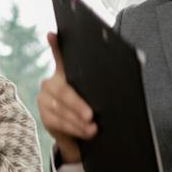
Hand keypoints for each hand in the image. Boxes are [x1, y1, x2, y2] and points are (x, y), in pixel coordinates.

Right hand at [36, 33, 96, 164]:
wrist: (79, 136)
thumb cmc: (93, 110)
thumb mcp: (97, 96)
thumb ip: (99, 85)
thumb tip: (127, 74)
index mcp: (64, 72)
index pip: (59, 55)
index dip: (55, 45)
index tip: (52, 34)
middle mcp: (50, 82)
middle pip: (62, 90)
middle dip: (77, 104)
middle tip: (90, 115)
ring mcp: (44, 99)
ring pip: (60, 109)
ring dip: (78, 121)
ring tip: (93, 128)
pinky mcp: (43, 116)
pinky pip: (57, 122)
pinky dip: (73, 128)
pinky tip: (85, 132)